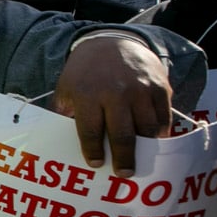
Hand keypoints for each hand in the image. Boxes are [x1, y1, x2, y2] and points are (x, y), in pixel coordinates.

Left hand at [53, 33, 172, 175]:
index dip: (93, 151)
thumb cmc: (85, 73)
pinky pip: (163, 116)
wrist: (112, 42)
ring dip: (146, 148)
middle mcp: (115, 93)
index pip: (91, 131)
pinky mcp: (160, 86)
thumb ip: (62, 114)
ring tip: (143, 162)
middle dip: (124, 158)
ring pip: (148, 128)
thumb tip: (53, 142)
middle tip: (124, 174)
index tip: (96, 165)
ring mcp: (141, 89)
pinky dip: (161, 132)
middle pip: (123, 135)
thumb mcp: (66, 89)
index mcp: (87, 94)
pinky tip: (155, 142)